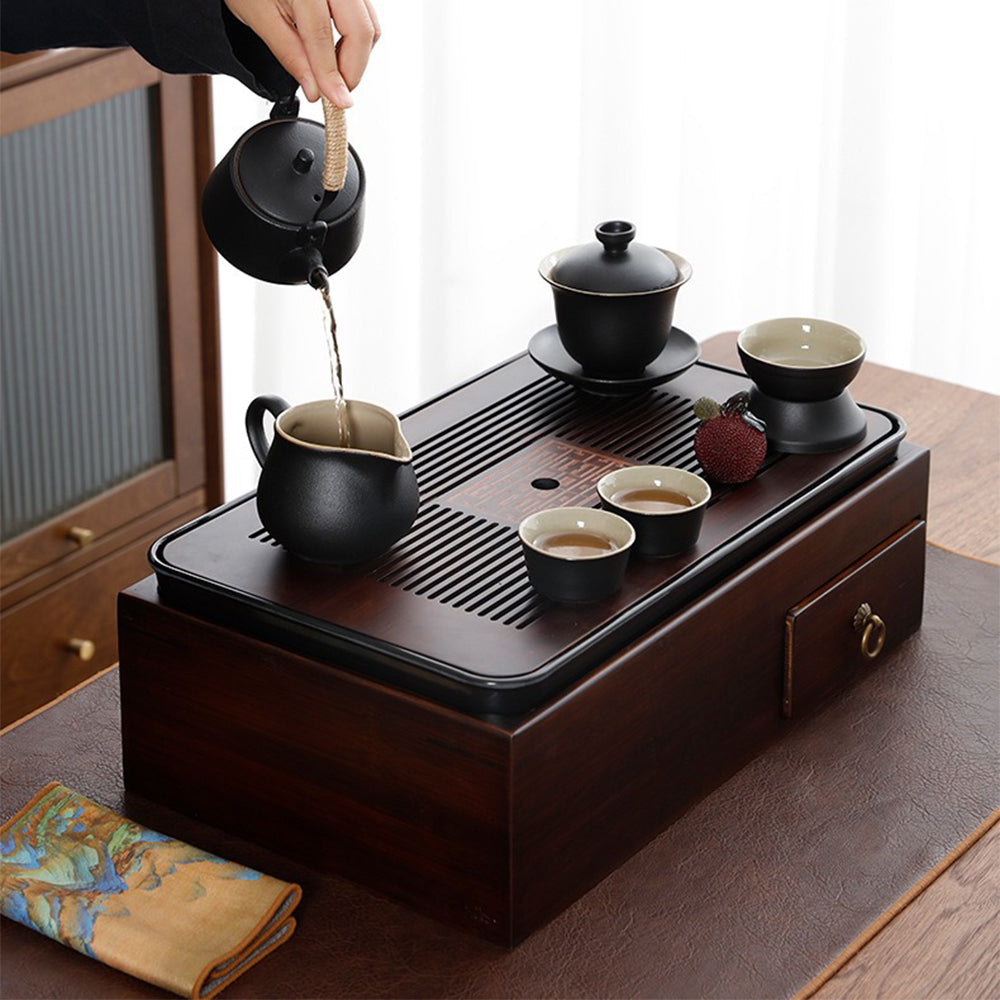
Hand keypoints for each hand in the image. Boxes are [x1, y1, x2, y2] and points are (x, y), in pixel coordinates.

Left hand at [224, 0, 379, 106]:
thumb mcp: (260, 17)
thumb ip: (289, 54)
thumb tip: (315, 88)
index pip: (323, 36)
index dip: (331, 75)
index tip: (337, 101)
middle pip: (360, 31)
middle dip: (352, 70)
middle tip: (337, 92)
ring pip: (370, 26)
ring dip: (357, 58)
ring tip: (334, 73)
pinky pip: (367, 18)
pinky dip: (357, 42)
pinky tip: (338, 53)